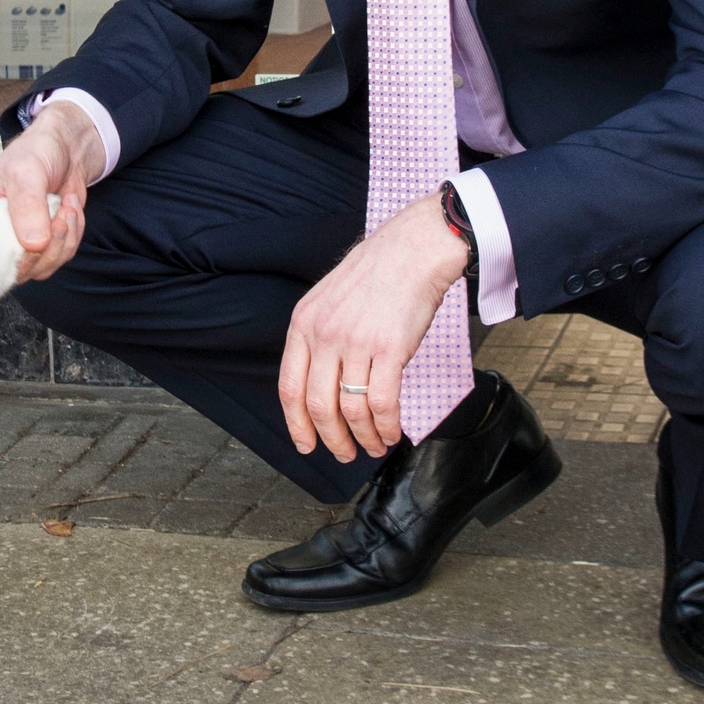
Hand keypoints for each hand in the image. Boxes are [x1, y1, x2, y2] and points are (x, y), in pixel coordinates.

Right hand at [0, 102, 104, 285]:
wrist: (65, 148)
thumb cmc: (34, 152)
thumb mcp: (25, 172)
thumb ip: (27, 206)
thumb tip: (32, 243)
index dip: (9, 255)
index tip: (34, 239)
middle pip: (15, 267)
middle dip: (46, 245)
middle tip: (59, 215)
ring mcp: (16, 243)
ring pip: (41, 266)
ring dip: (63, 239)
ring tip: (64, 207)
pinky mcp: (40, 246)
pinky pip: (59, 257)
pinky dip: (72, 235)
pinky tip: (68, 210)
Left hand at [279, 194, 468, 463]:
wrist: (413, 249)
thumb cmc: (376, 274)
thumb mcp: (328, 299)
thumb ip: (317, 336)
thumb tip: (318, 381)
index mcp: (303, 324)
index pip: (289, 388)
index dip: (296, 425)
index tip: (306, 445)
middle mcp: (324, 335)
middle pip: (318, 406)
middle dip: (331, 439)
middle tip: (343, 454)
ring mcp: (356, 343)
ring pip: (351, 410)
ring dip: (363, 437)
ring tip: (373, 447)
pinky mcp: (389, 349)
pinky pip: (382, 403)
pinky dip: (385, 426)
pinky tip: (390, 433)